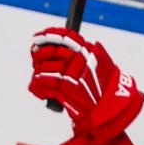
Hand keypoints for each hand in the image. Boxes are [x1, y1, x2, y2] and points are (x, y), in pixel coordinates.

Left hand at [28, 28, 143, 143]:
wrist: (108, 108)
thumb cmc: (103, 88)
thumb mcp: (98, 64)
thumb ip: (82, 55)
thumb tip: (54, 49)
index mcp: (89, 50)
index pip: (66, 36)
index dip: (49, 35)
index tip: (38, 37)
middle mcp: (82, 59)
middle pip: (52, 51)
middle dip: (40, 55)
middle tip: (35, 58)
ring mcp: (74, 73)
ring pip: (45, 67)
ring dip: (38, 74)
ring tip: (38, 80)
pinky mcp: (65, 89)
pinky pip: (44, 82)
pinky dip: (38, 87)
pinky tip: (39, 92)